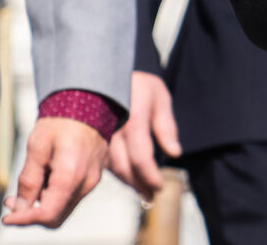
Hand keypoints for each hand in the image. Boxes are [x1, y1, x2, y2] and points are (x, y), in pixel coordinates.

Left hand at [2, 116, 108, 227]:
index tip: (7, 218)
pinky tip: (44, 177)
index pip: (47, 214)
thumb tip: (19, 207)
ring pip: (64, 207)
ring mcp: (92, 181)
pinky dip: (55, 195)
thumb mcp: (37, 147)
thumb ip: (28, 180)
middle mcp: (86, 183)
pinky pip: (72, 196)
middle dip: (32, 214)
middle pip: (56, 217)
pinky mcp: (93, 177)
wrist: (87, 102)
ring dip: (43, 203)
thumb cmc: (61, 121)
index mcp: (71, 176)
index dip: (24, 220)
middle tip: (12, 201)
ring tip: (28, 183)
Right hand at [107, 71, 181, 199]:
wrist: (104, 69)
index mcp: (133, 117)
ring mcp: (100, 133)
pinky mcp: (91, 136)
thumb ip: (166, 125)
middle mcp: (114, 128)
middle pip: (124, 167)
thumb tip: (175, 153)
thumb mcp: (158, 96)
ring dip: (127, 182)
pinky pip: (101, 159)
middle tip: (151, 196)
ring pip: (111, 166)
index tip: (159, 187)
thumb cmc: (137, 83)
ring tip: (143, 192)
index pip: (141, 156)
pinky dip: (115, 172)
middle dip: (139, 184)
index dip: (150, 176)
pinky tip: (126, 177)